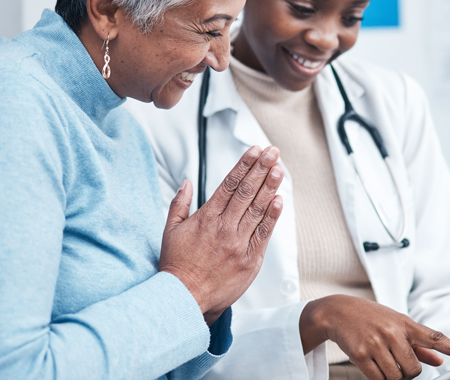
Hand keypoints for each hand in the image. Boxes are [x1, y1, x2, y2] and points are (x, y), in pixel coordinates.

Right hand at [159, 146, 283, 324]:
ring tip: (279, 169)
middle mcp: (224, 228)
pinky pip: (263, 234)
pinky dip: (272, 217)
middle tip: (272, 152)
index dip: (244, 165)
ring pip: (257, 210)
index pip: (229, 184)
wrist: (184, 299)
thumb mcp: (170, 231)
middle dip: (261, 169)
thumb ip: (179, 204)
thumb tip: (187, 182)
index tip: (255, 151)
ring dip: (270, 187)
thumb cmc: (176, 265)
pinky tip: (279, 200)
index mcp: (206, 218)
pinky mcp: (250, 260)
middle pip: (246, 192)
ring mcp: (238, 244)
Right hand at [300, 295, 449, 379]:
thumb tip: (439, 361)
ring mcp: (376, 343)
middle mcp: (392, 332)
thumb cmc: (372, 318)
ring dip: (393, 377)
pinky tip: (374, 367)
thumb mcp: (397, 324)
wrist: (338, 311)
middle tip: (400, 366)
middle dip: (409, 373)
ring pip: (395, 376)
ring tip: (384, 363)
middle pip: (413, 368)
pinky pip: (377, 378)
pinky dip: (379, 378)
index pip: (434, 337)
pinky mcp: (360, 354)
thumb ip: (420, 344)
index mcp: (405, 324)